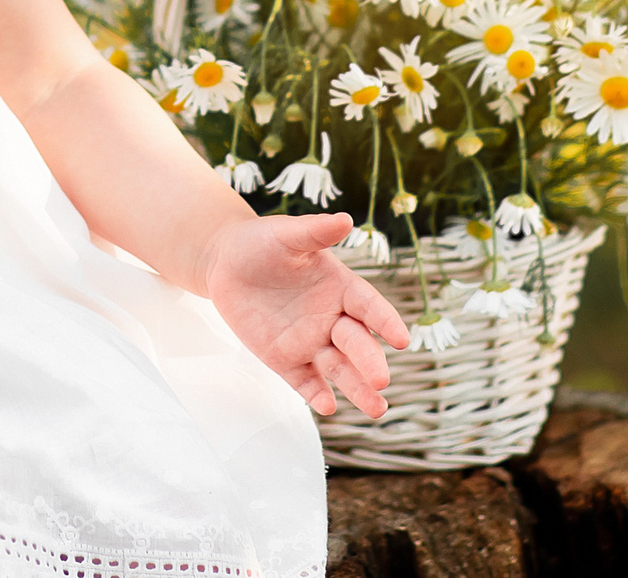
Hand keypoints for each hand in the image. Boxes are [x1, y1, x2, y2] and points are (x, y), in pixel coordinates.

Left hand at [199, 212, 409, 418]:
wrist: (226, 262)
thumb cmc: (262, 242)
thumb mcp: (286, 235)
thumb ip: (314, 231)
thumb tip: (346, 219)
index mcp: (341, 288)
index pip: (369, 307)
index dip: (385, 321)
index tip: (401, 338)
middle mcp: (333, 320)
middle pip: (357, 344)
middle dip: (370, 361)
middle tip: (381, 379)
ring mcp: (311, 343)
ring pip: (339, 369)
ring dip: (357, 388)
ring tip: (376, 408)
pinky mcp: (286, 360)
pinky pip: (305, 381)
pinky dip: (316, 394)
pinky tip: (326, 406)